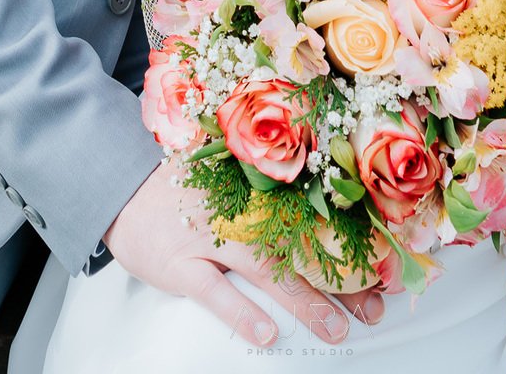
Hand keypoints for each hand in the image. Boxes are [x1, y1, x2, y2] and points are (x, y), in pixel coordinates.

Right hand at [103, 162, 385, 346]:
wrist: (121, 188)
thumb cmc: (180, 187)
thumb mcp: (227, 174)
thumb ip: (267, 186)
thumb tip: (319, 201)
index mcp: (255, 188)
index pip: (313, 217)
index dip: (349, 242)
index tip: (383, 266)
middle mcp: (238, 210)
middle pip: (299, 248)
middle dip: (339, 281)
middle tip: (373, 308)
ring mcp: (209, 236)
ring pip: (266, 271)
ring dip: (304, 301)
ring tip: (336, 328)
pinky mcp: (179, 261)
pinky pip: (214, 292)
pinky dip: (242, 313)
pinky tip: (267, 332)